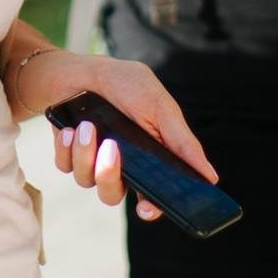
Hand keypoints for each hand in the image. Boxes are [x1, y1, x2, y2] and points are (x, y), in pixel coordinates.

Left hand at [38, 53, 217, 222]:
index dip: (151, 207)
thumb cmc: (124, 84)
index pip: (152, 196)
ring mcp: (93, 162)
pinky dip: (67, 147)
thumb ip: (181, 141)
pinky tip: (70, 128)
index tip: (146, 207)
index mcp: (149, 160)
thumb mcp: (157, 105)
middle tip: (111, 148)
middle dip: (110, 175)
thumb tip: (211, 177)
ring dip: (86, 153)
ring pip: (88, 181)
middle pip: (114, 194)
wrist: (81, 69)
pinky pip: (66, 166)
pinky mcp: (68, 155)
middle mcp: (121, 167)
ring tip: (87, 126)